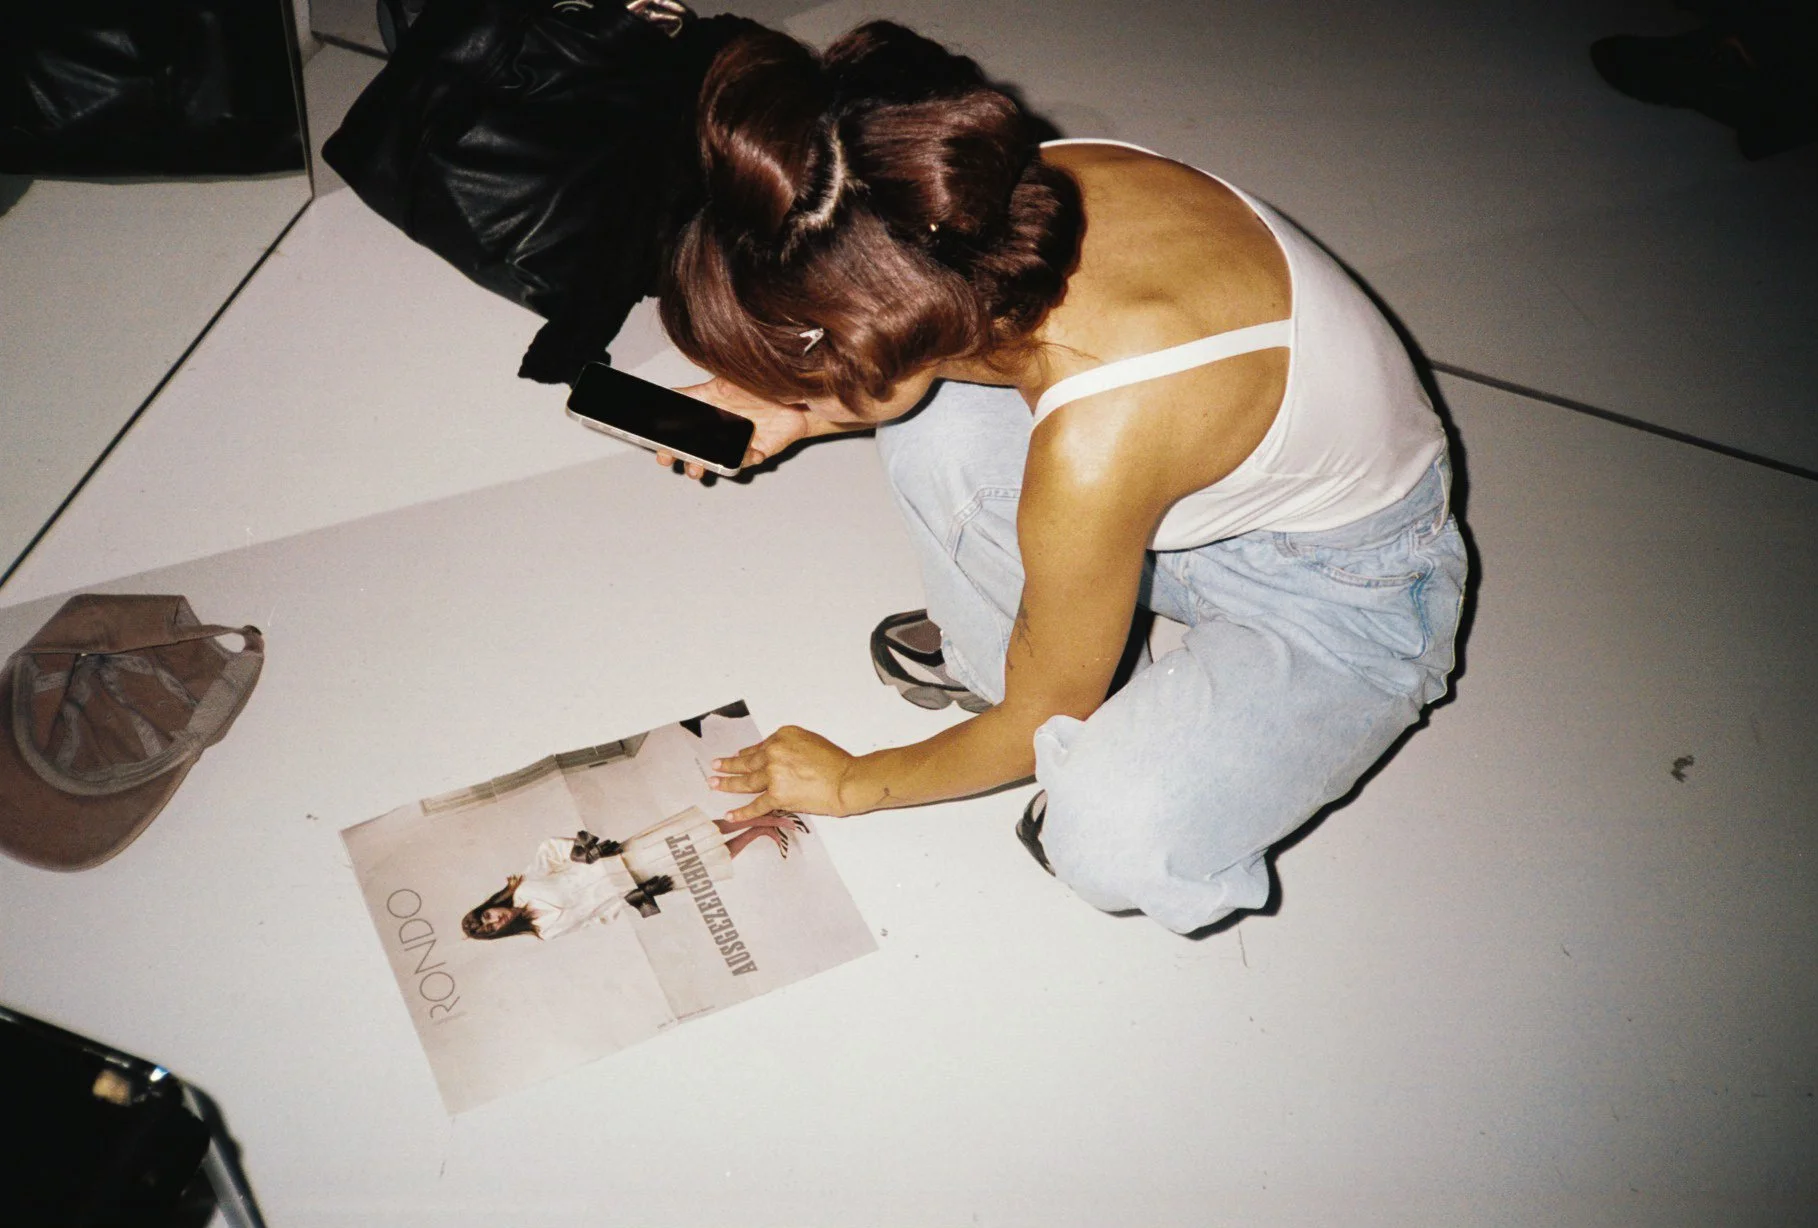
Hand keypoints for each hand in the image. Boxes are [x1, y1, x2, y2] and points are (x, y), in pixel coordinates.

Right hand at [657, 377, 815, 479]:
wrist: (795, 397)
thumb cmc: (760, 387)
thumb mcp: (723, 383)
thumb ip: (698, 391)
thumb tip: (672, 394)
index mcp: (709, 415)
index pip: (683, 431)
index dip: (669, 442)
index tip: (660, 447)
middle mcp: (720, 432)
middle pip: (695, 452)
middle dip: (682, 458)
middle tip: (671, 460)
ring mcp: (737, 444)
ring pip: (717, 461)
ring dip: (706, 466)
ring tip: (698, 468)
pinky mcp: (755, 452)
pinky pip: (748, 460)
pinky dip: (747, 458)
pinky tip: (750, 452)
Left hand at [711, 726, 863, 818]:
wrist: (847, 780)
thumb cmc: (836, 763)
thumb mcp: (810, 742)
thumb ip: (788, 748)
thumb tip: (771, 758)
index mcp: (782, 736)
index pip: (760, 747)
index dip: (747, 755)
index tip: (737, 757)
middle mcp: (774, 752)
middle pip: (747, 762)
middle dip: (728, 765)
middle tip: (716, 766)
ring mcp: (774, 774)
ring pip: (746, 781)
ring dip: (728, 783)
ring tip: (715, 784)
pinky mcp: (777, 794)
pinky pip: (756, 805)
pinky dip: (742, 811)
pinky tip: (731, 813)